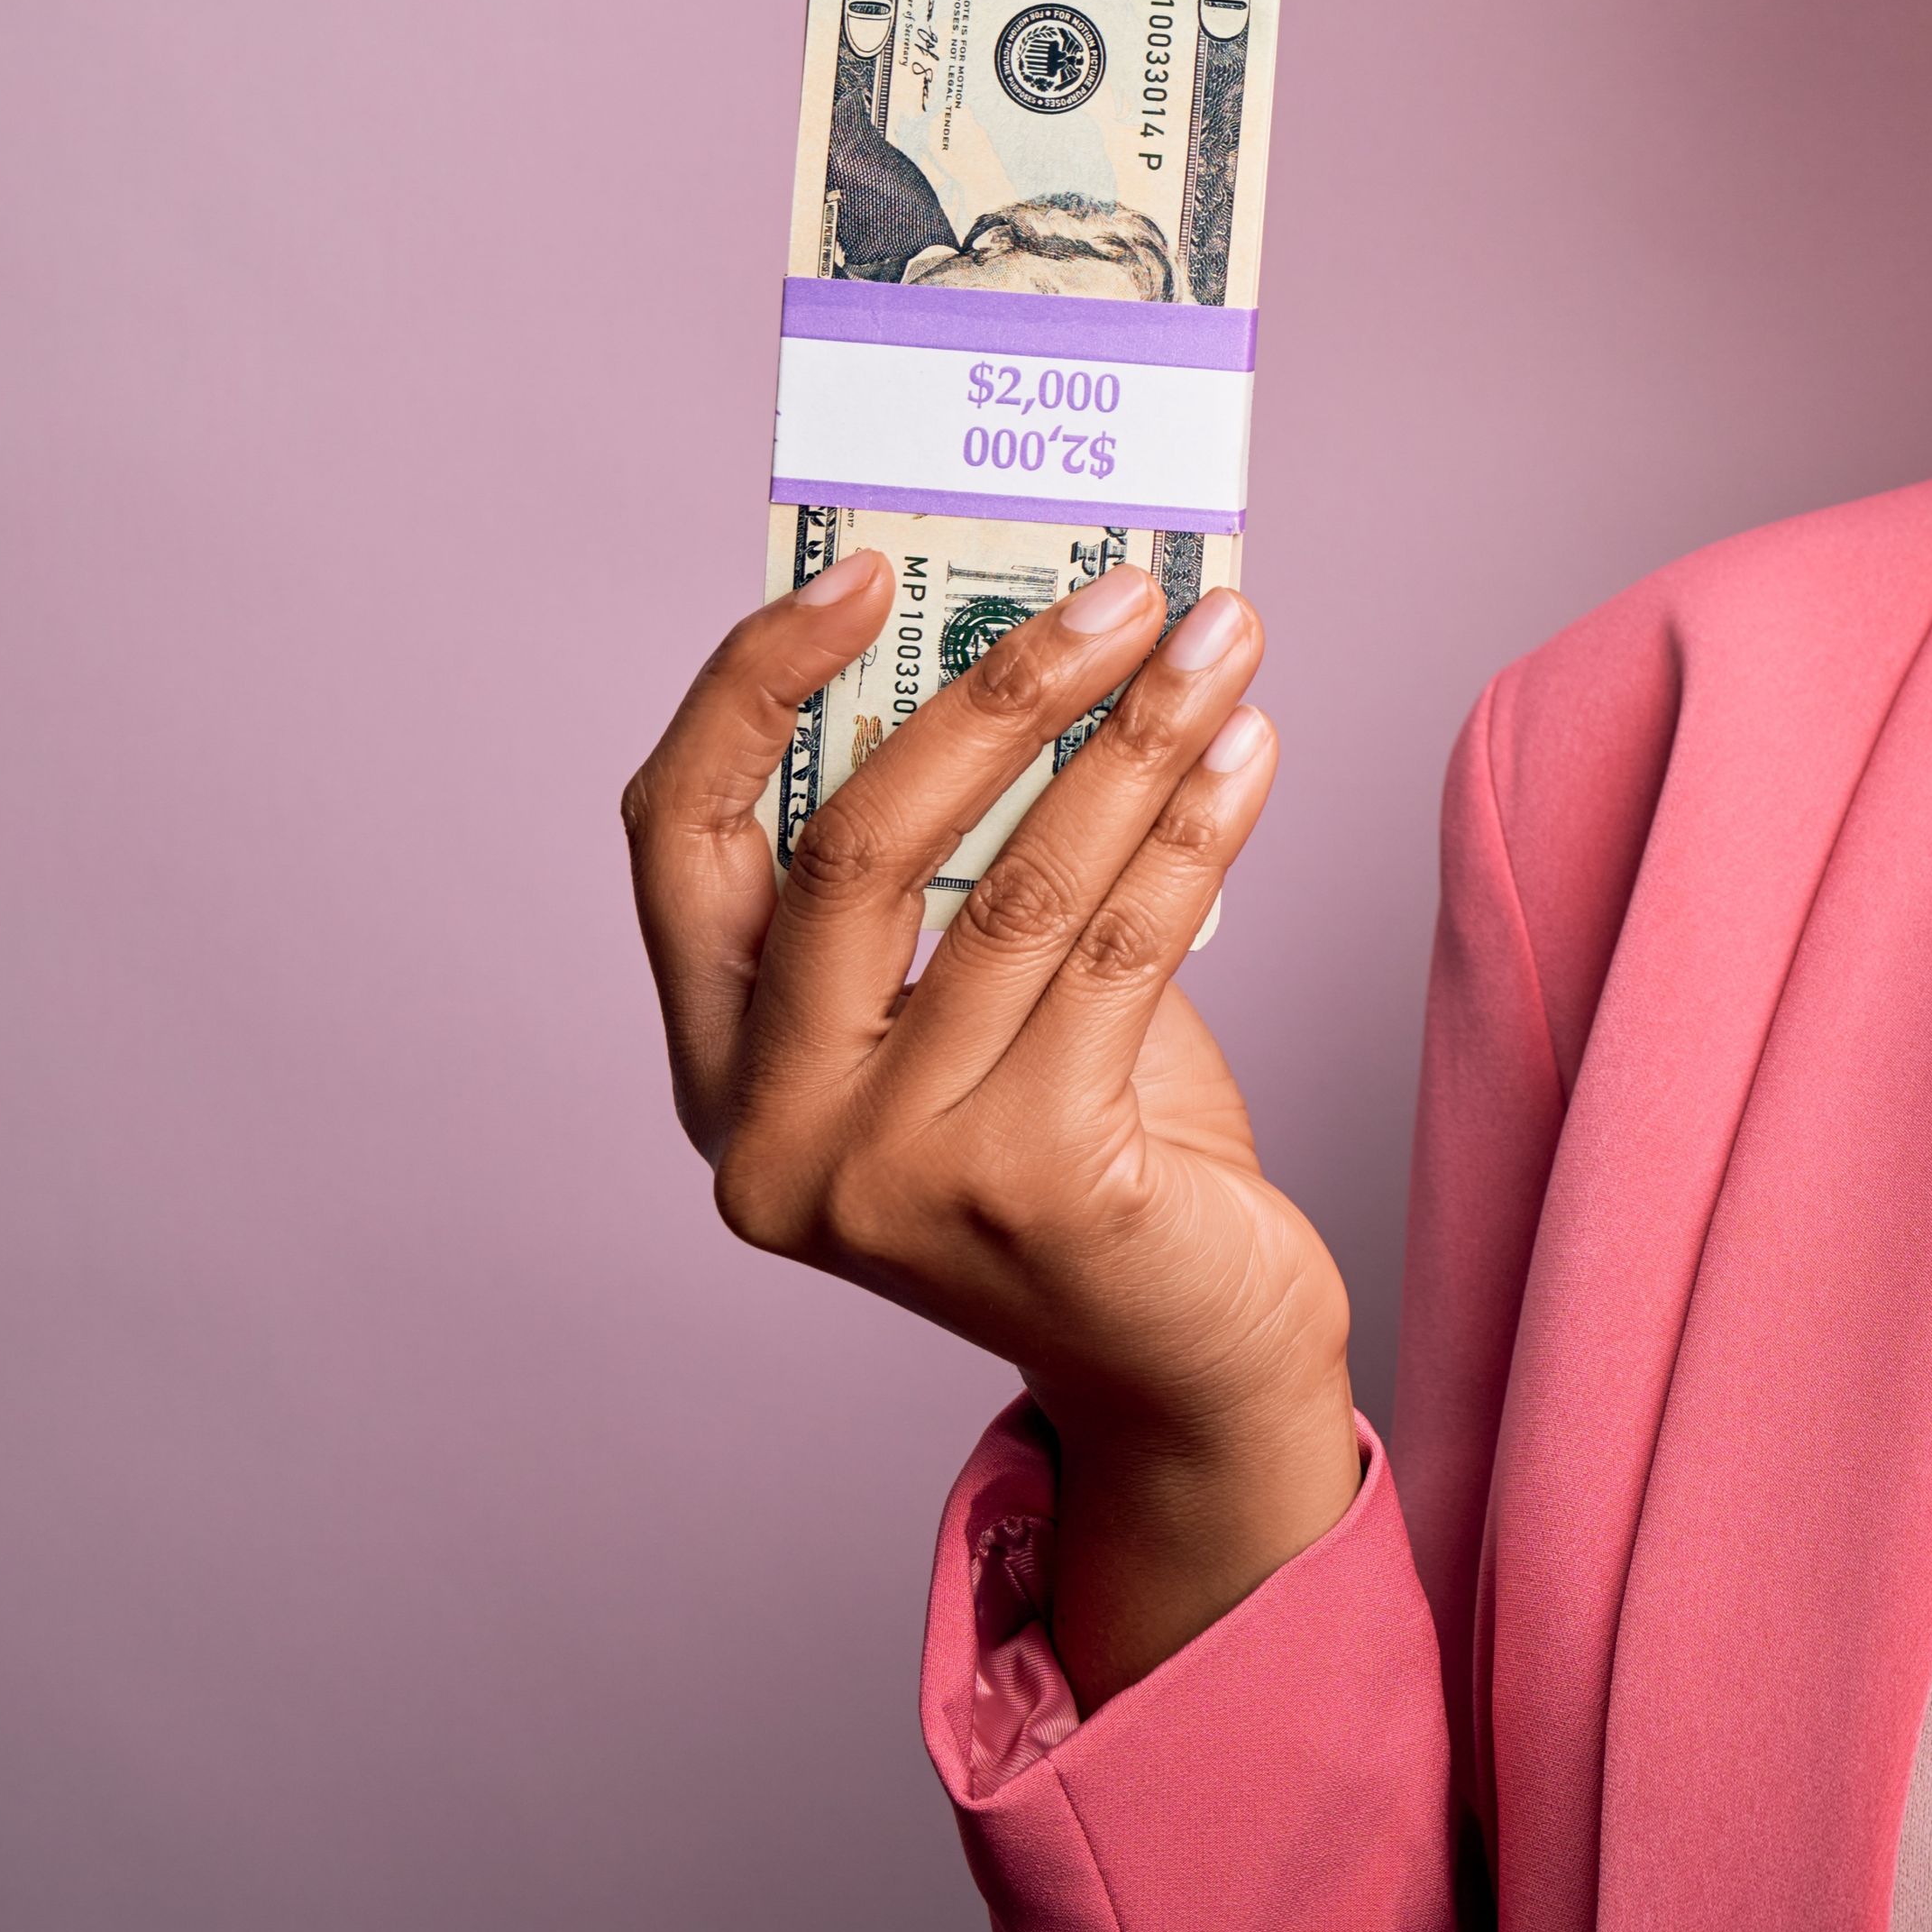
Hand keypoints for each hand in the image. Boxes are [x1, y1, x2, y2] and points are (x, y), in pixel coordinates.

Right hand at [621, 558, 1356, 1697]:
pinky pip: (1121, 954)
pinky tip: (1251, 751)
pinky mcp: (1030, 1191)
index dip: (752, 686)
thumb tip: (1042, 645)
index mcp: (721, 1072)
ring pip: (1013, 889)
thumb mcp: (984, 1007)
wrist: (1187, 1365)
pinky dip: (1195, 831)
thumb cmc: (1089, 1156)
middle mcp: (771, 1135)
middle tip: (1115, 589)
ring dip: (1134, 739)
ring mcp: (888, 1177)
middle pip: (851, 846)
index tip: (863, 566)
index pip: (680, 839)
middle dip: (992, 691)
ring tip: (1221, 638)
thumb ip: (962, 870)